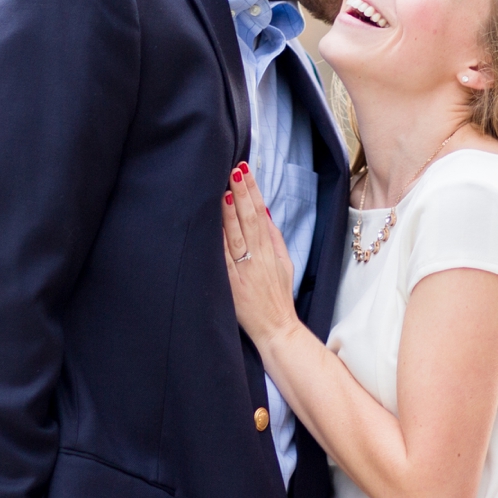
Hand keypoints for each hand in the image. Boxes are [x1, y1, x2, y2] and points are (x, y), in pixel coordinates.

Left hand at [220, 165, 299, 345]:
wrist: (276, 328)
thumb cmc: (278, 295)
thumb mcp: (284, 264)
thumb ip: (274, 238)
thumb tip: (264, 212)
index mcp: (269, 251)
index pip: (260, 214)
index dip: (252, 191)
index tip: (244, 171)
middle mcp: (257, 257)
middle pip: (248, 219)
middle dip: (240, 193)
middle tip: (233, 169)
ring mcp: (243, 270)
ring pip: (235, 235)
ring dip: (229, 211)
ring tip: (224, 188)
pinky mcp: (231, 283)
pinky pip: (222, 258)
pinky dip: (219, 240)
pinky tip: (213, 224)